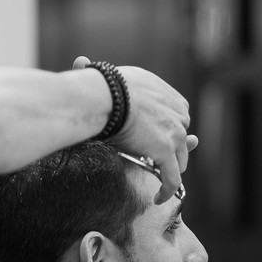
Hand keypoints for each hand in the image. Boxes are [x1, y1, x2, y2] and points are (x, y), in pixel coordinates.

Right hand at [74, 56, 190, 203]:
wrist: (104, 96)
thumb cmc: (97, 86)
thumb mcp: (105, 76)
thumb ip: (98, 74)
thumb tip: (80, 63)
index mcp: (165, 93)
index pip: (174, 114)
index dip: (165, 129)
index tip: (154, 138)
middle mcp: (176, 111)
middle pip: (181, 137)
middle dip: (171, 149)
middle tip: (156, 160)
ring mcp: (174, 132)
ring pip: (179, 158)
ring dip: (170, 169)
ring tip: (160, 180)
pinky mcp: (166, 151)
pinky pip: (171, 177)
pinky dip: (167, 189)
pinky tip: (160, 198)